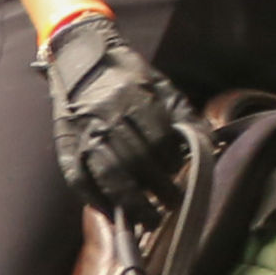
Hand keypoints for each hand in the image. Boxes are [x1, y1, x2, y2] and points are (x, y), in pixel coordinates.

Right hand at [38, 8, 192, 214]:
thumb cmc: (126, 74)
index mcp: (134, 99)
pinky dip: (94, 199)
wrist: (79, 55)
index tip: (182, 178)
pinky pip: (78, 179)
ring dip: (131, 201)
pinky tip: (111, 211)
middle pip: (137, 162)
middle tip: (173, 205)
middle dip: (157, 189)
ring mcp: (84, 134)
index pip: (159, 142)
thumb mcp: (160, 86)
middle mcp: (107, 118)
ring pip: (110, 175)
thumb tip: (209, 144)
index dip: (172, 165)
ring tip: (148, 219)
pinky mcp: (66, 145)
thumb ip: (184, 115)